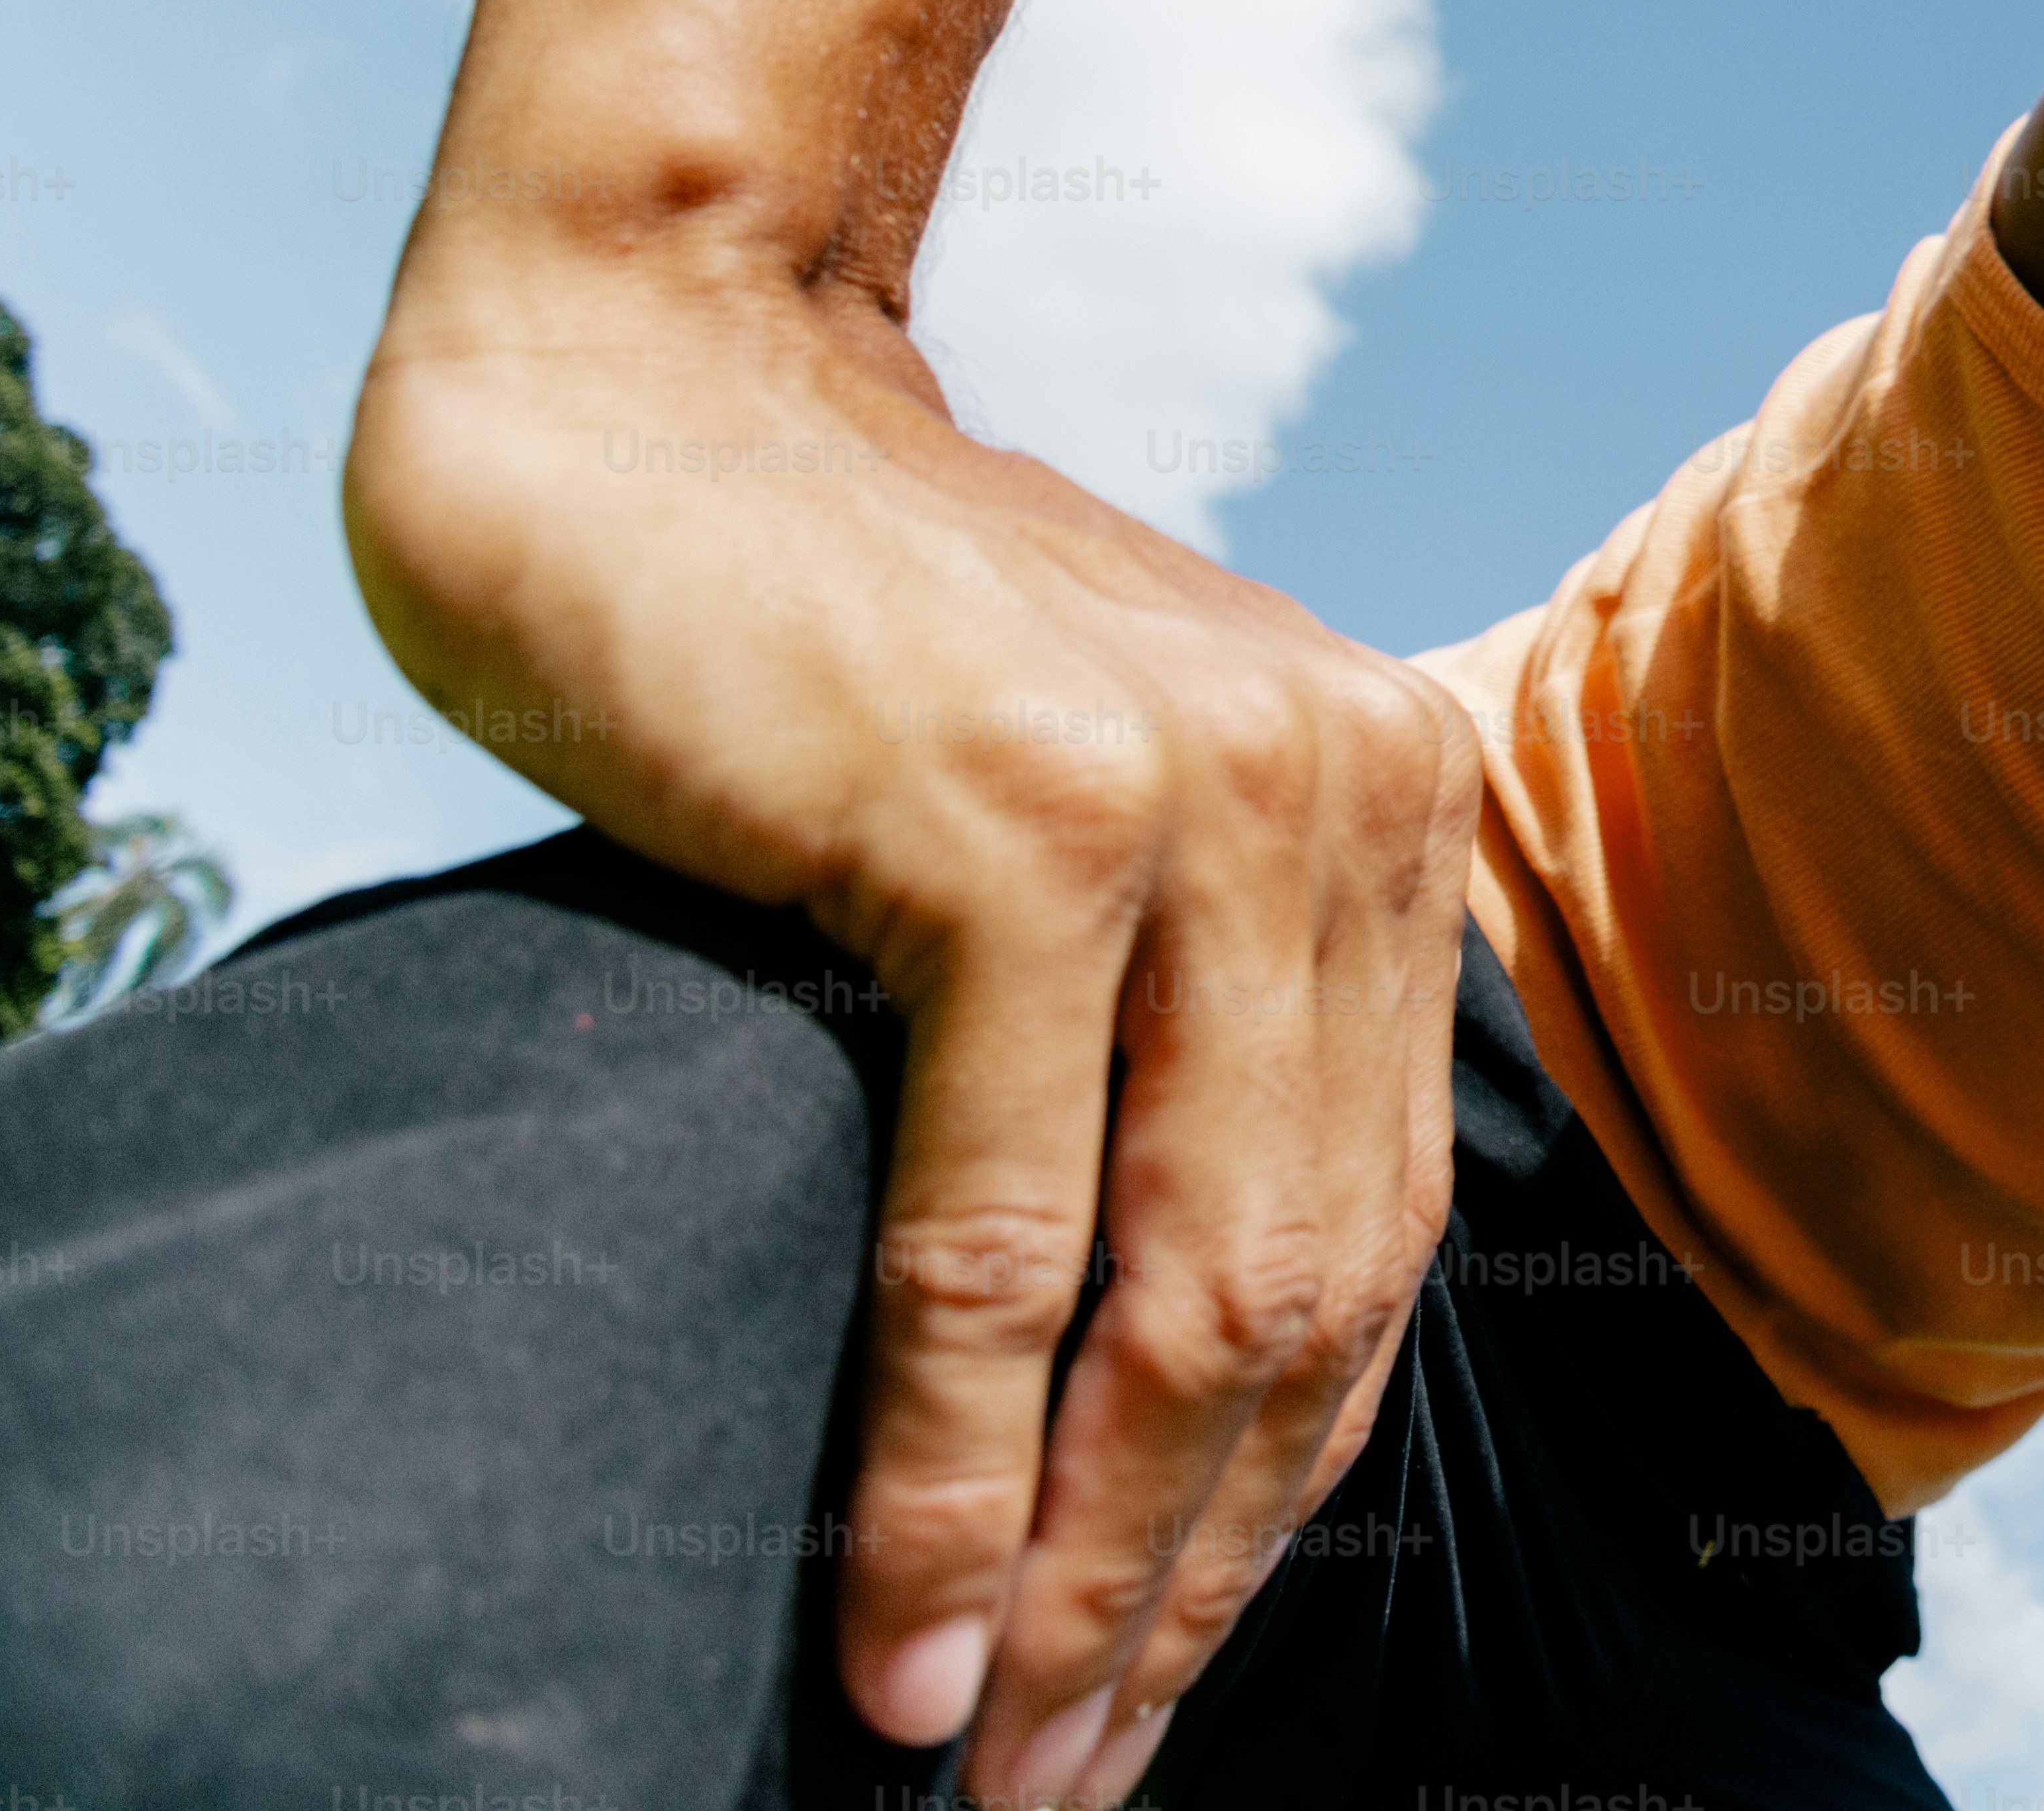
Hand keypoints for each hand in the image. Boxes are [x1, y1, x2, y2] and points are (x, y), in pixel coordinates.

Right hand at [348, 226, 1482, 1806]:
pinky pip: (1007, 1229)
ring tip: (993, 1764)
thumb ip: (1165, 1019)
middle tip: (1075, 1785)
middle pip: (1308, 1299)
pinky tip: (910, 1633)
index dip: (1274, 1498)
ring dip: (1086, 1573)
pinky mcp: (1022, 832)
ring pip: (1185, 1295)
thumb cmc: (836, 630)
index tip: (1164, 1684)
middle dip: (1189, 1581)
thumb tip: (1155, 1355)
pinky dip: (959, 1459)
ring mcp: (1200, 812)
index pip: (1372, 1236)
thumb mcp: (1079, 812)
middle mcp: (1346, 807)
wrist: (657, 373)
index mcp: (1385, 814)